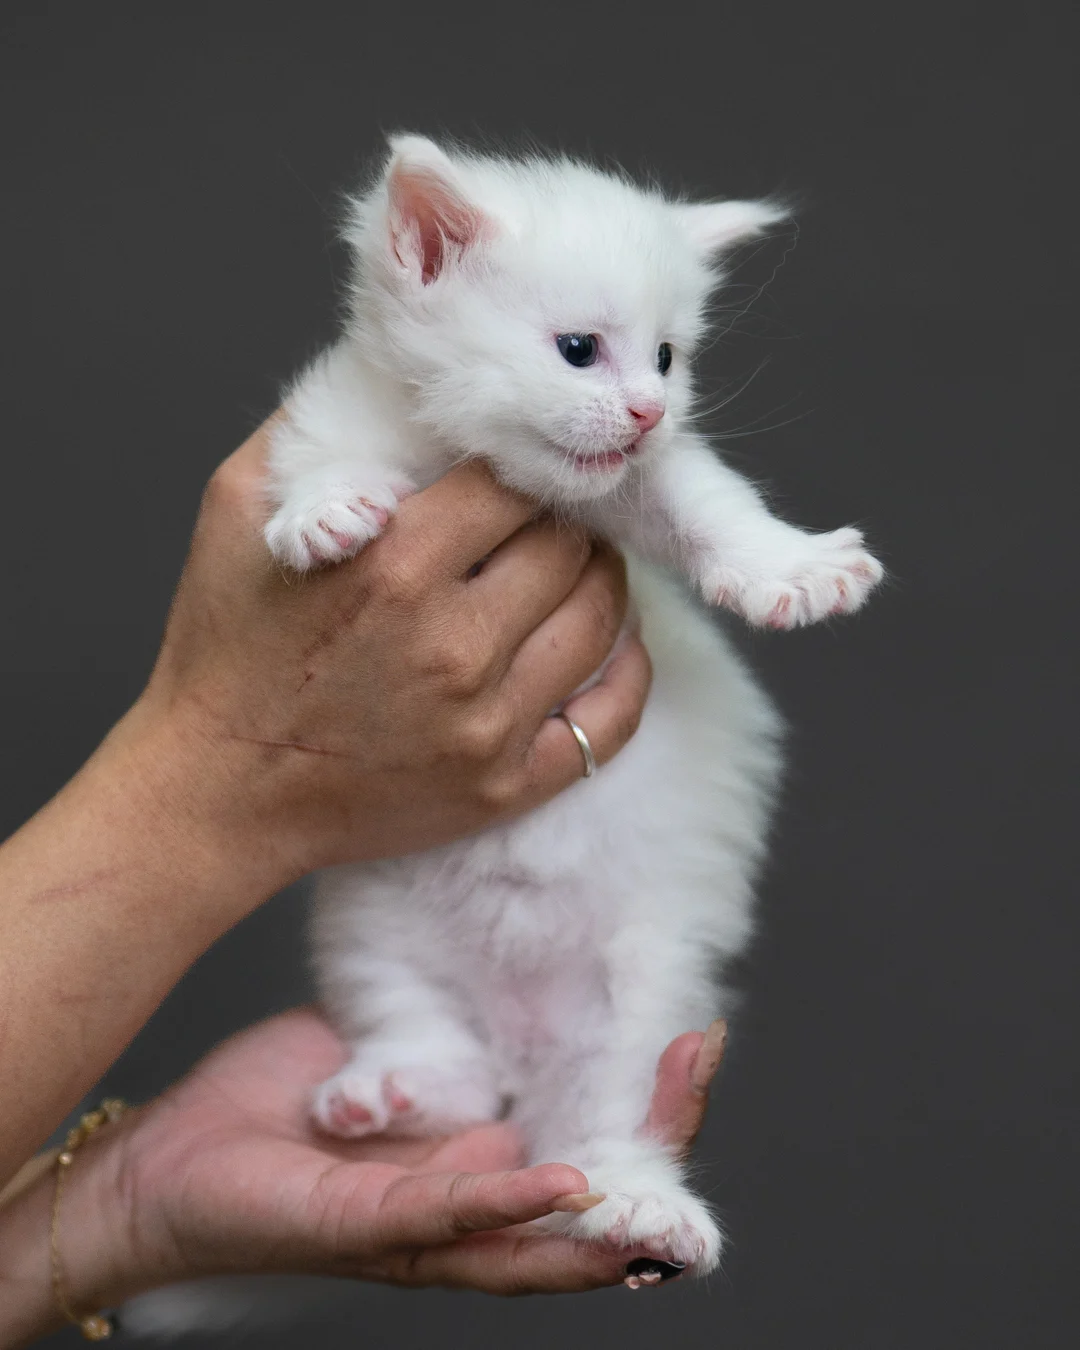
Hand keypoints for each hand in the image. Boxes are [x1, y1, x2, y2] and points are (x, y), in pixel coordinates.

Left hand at [0, 1009, 725, 1340]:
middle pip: (588, 1191)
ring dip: (612, 1197)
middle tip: (700, 1061)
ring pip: (541, 1236)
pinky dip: (512, 1208)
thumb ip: (445, 1047)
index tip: (693, 1028)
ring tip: (668, 1152)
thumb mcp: (387, 1057)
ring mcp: (426, 1229)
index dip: (647, 1096)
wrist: (174, 1161)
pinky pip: (452, 1221)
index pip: (590, 1136)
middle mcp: (468, 1207)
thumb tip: (500, 992)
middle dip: (655, 1138)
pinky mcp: (371, 1231)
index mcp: (479, 1159)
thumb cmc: (279, 1110)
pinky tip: (563, 1188)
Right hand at [124, 420, 650, 888]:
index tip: (512, 476)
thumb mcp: (238, 514)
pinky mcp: (506, 784)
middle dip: (562, 523)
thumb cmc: (225, 651)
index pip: (514, 484)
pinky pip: (611, 720)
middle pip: (568, 547)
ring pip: (603, 620)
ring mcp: (487, 723)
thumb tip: (383, 379)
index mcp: (395, 565)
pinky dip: (627, 673)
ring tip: (579, 570)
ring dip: (601, 582)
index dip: (519, 469)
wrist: (219, 791)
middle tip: (548, 521)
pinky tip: (613, 643)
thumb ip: (311, 435)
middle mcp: (453, 644)